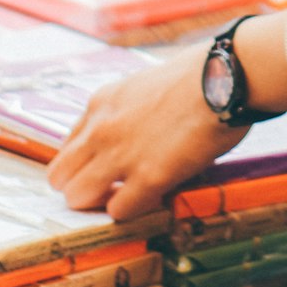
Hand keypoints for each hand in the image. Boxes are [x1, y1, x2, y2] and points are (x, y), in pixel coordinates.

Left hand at [47, 43, 246, 221]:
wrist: (226, 76)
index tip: (103, 168)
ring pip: (77, 198)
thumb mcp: (144, 85)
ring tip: (127, 196)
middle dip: (81, 186)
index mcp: (101, 102)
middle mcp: (101, 129)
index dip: (85, 163)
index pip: (68, 147)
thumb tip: (129, 134)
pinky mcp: (148, 177)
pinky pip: (118, 210)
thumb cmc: (199, 76)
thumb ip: (125, 111)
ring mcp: (121, 154)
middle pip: (60, 177)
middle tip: (109, 188)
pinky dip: (132, 210)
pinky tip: (151, 197)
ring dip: (100, 202)